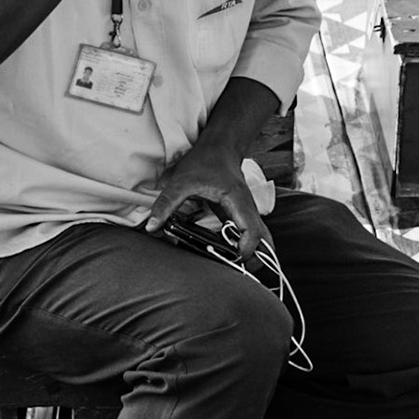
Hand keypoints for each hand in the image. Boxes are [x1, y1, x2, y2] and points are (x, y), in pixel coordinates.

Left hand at [145, 143, 269, 262]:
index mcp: (237, 202)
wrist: (219, 146)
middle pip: (266, 242)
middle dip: (256, 260)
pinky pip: (250, 236)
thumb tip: (152, 227)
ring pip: (263, 240)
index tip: (231, 260)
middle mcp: (248, 209)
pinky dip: (244, 248)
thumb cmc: (204, 161)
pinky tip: (226, 255)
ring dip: (253, 256)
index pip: (253, 232)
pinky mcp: (241, 215)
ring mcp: (247, 213)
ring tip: (232, 268)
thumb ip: (166, 204)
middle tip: (236, 272)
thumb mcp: (181, 182)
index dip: (246, 251)